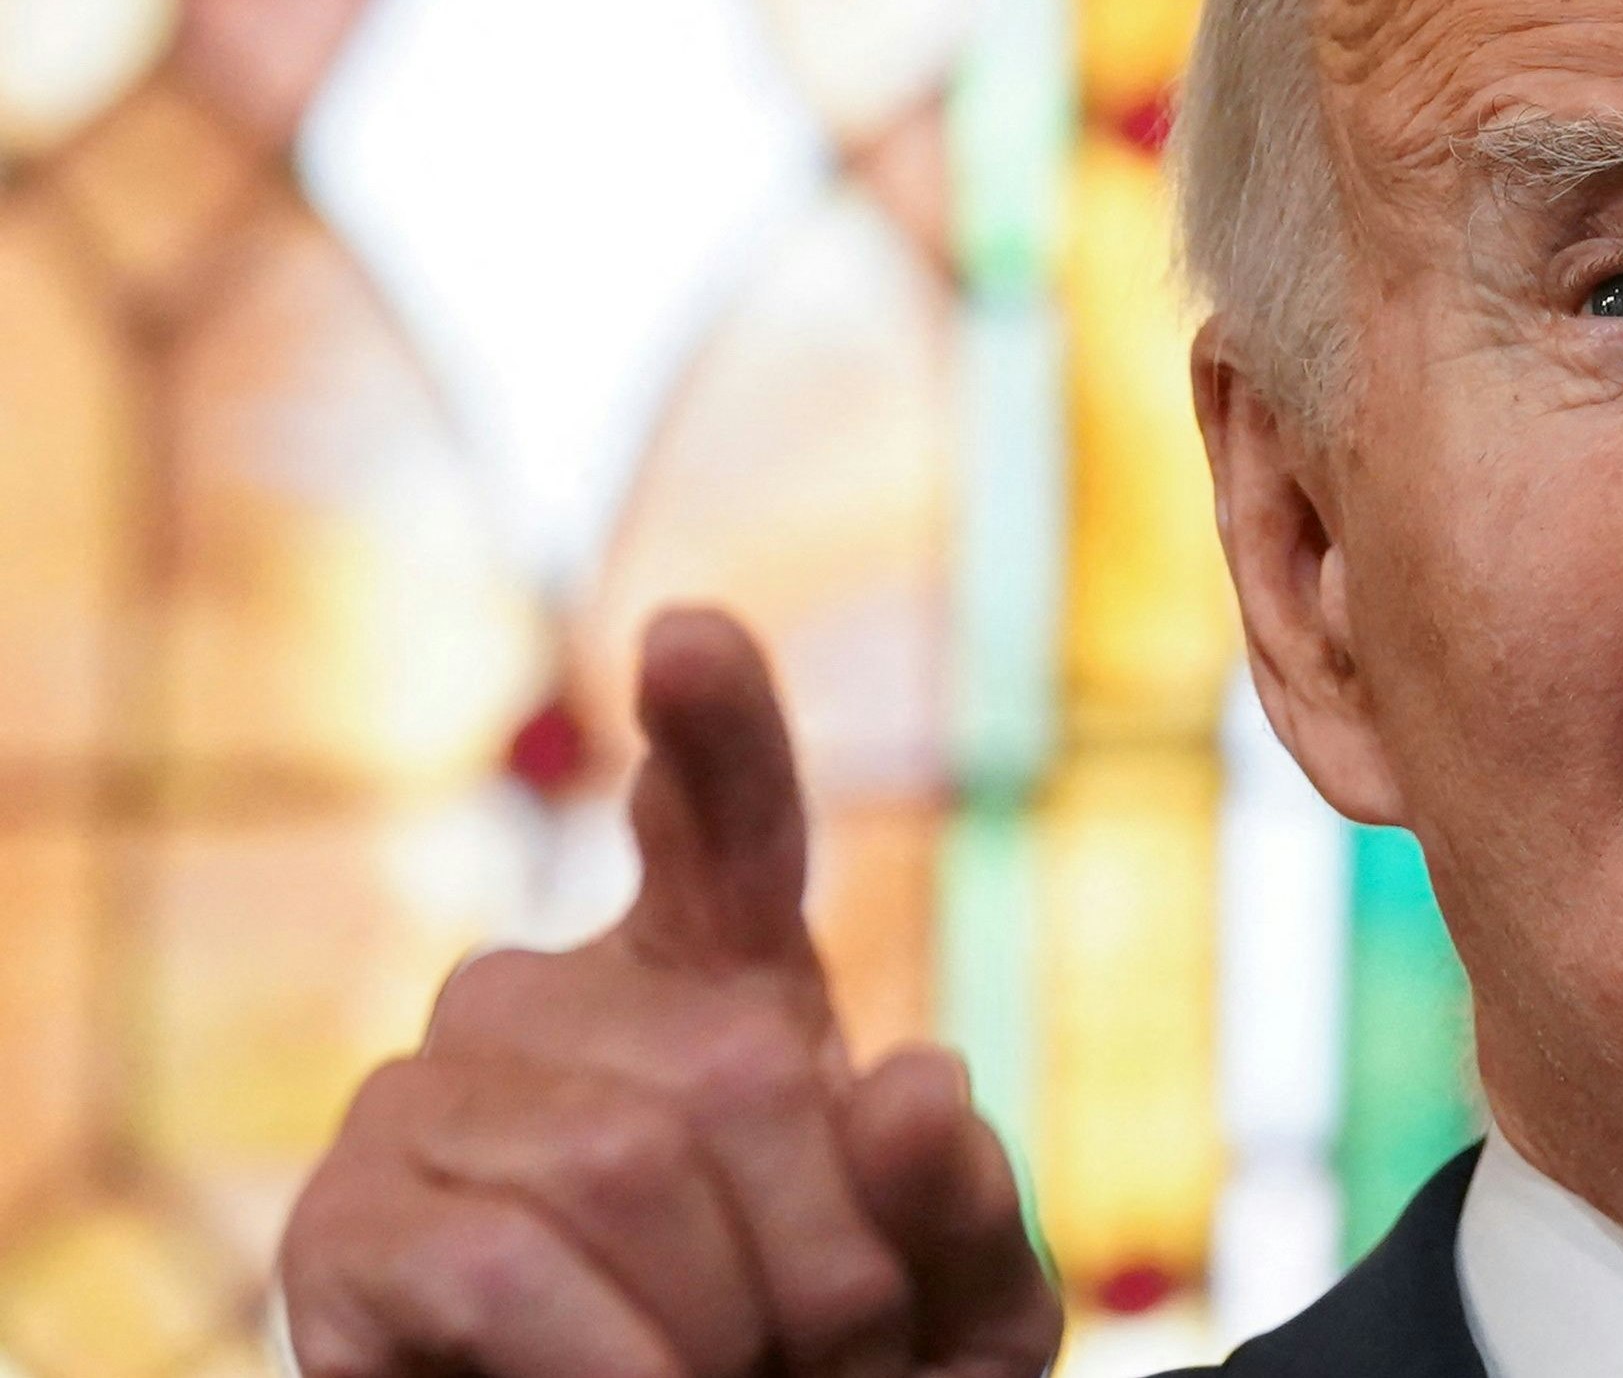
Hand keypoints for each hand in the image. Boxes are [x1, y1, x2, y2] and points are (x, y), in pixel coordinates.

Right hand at [277, 608, 1061, 1377]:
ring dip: (722, 1328)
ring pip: (626, 1164)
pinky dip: (612, 1364)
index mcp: (717, 984)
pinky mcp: (341, 1226)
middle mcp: (547, 1000)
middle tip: (829, 1362)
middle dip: (825, 1259)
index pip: (727, 825)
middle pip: (739, 1069)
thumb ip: (960, 1205)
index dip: (719, 732)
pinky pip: (502, 1264)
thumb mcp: (952, 1309)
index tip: (690, 638)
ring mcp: (426, 1100)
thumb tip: (916, 1079)